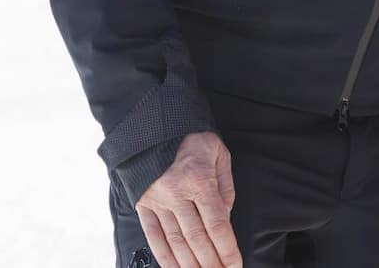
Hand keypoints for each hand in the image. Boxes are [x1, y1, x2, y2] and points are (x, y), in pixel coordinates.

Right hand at [135, 131, 241, 267]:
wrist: (155, 124)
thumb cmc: (192, 138)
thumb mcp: (219, 153)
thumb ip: (225, 186)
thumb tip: (226, 217)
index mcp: (199, 180)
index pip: (217, 224)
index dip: (226, 249)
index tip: (234, 265)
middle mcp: (176, 193)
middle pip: (197, 238)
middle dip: (211, 262)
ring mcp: (157, 200)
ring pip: (175, 241)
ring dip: (189, 264)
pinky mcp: (143, 204)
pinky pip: (153, 236)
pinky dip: (163, 256)